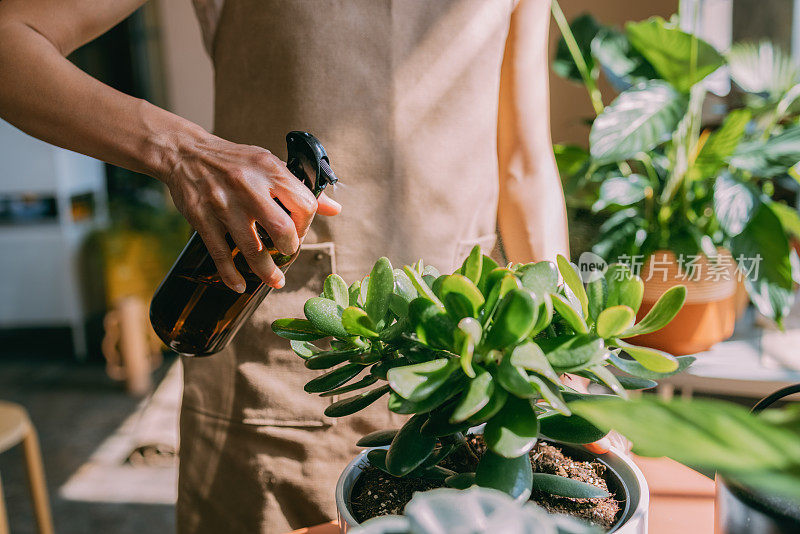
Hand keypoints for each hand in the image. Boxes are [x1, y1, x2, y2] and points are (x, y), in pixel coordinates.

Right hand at [163, 134, 340, 291]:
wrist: (185, 152)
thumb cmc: (234, 160)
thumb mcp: (270, 164)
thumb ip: (300, 187)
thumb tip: (335, 209)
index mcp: (270, 170)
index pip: (304, 204)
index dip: (307, 224)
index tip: (300, 231)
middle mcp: (248, 186)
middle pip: (282, 229)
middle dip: (290, 248)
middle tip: (288, 252)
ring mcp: (224, 204)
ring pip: (251, 249)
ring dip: (266, 272)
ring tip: (275, 281)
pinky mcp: (202, 218)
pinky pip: (220, 254)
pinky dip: (231, 275)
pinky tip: (240, 285)